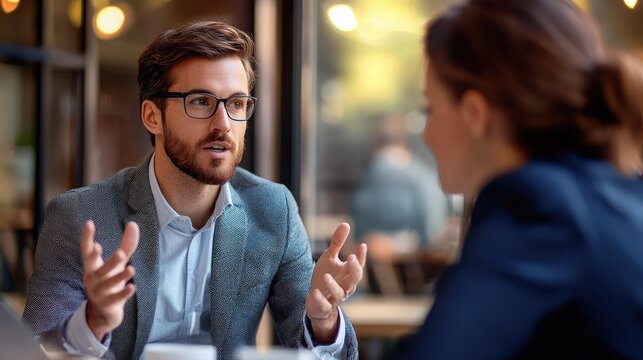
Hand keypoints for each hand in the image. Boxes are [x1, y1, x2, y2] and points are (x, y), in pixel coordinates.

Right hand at [81, 220, 138, 340]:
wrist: (103, 312)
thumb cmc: (109, 280)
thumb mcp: (117, 263)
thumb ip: (126, 245)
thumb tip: (133, 224)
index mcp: (92, 266)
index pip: (87, 250)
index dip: (87, 237)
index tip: (89, 223)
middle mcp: (93, 279)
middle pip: (100, 268)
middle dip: (107, 261)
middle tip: (119, 253)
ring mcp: (99, 292)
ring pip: (109, 284)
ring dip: (120, 277)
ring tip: (132, 269)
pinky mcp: (108, 304)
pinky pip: (115, 298)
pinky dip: (124, 294)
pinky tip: (132, 287)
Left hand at [305, 223, 366, 342]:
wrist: (316, 300)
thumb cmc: (326, 276)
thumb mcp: (330, 258)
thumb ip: (338, 243)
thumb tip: (346, 224)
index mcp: (348, 274)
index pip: (358, 265)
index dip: (361, 257)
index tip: (362, 245)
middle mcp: (345, 286)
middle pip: (355, 279)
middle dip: (354, 269)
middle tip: (350, 257)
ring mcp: (335, 297)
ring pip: (340, 293)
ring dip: (334, 285)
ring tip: (326, 275)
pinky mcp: (324, 306)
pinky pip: (324, 305)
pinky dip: (320, 299)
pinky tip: (315, 292)